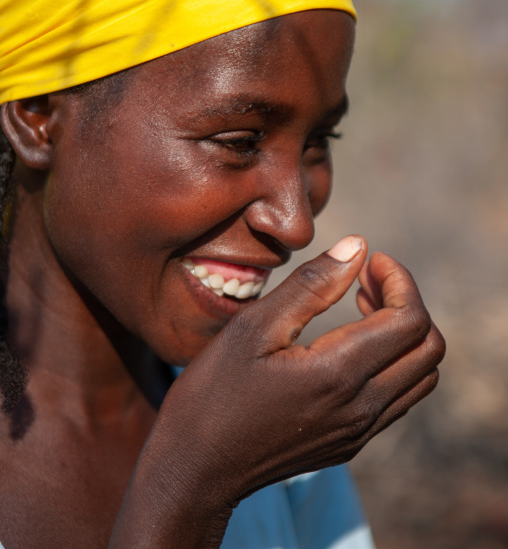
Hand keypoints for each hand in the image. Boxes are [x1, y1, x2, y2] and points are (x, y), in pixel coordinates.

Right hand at [110, 236, 444, 547]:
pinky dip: (393, 362)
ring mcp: (360, 432)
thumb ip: (311, 285)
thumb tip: (357, 247)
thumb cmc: (214, 392)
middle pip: (429, 348)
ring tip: (361, 306)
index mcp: (338, 374)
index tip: (371, 260)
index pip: (410, 320)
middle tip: (366, 279)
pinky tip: (353, 345)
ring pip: (421, 376)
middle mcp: (361, 408)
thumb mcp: (254, 327)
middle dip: (408, 302)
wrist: (196, 469)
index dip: (400, 280)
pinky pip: (399, 399)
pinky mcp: (351, 444)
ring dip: (404, 333)